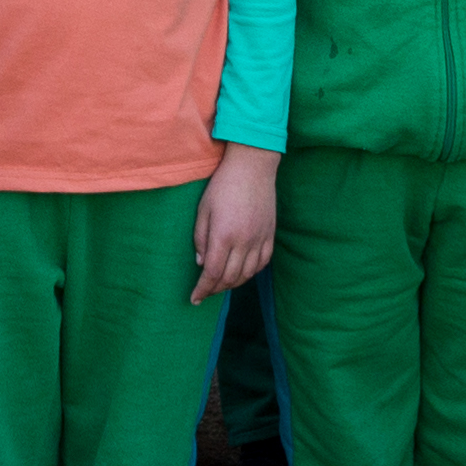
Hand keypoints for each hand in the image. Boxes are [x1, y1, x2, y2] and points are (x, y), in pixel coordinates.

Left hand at [191, 144, 281, 297]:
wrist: (253, 166)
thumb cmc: (223, 185)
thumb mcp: (203, 209)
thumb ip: (200, 238)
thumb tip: (201, 263)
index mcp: (223, 236)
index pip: (212, 273)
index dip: (203, 289)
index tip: (194, 299)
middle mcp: (244, 242)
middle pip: (229, 278)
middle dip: (215, 289)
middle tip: (205, 292)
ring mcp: (260, 239)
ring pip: (247, 274)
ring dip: (232, 284)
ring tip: (221, 284)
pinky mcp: (270, 234)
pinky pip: (262, 262)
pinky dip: (251, 273)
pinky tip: (242, 273)